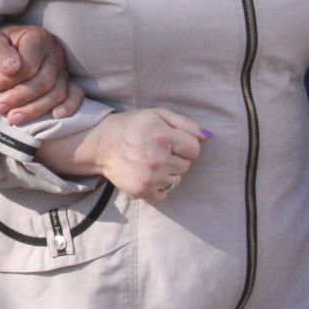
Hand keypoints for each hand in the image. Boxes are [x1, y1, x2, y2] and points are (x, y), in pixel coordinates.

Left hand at [0, 24, 85, 123]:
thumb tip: (11, 68)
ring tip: (13, 118)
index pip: (27, 66)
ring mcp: (63, 68)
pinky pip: (75, 95)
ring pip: (57, 92)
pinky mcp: (67, 81)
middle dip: (20, 97)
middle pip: (43, 82)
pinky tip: (56, 116)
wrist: (8, 47)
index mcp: (37, 38)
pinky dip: (69, 106)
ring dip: (35, 109)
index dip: (7, 80)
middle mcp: (55, 52)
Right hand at [43, 108, 206, 203]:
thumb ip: (185, 123)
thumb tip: (207, 137)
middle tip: (156, 150)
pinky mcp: (142, 191)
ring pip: (175, 180)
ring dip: (166, 172)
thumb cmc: (132, 126)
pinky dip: (158, 188)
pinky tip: (147, 175)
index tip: (169, 142)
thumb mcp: (157, 114)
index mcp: (163, 136)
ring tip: (149, 162)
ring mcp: (151, 177)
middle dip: (174, 158)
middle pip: (185, 166)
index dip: (183, 145)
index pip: (194, 149)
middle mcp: (158, 158)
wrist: (101, 144)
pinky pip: (164, 194)